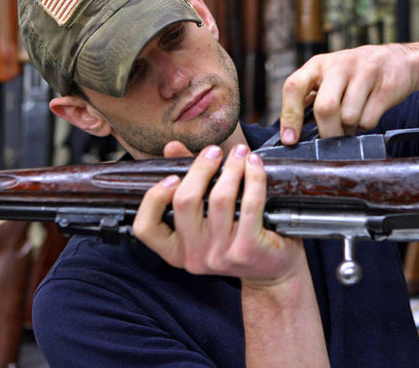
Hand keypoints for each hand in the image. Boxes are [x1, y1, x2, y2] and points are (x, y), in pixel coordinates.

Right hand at [132, 144, 306, 285]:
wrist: (274, 269)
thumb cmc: (236, 237)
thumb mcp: (207, 217)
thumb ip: (188, 181)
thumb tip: (171, 148)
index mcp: (176, 251)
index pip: (145, 227)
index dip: (154, 197)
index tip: (173, 176)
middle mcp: (194, 257)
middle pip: (185, 201)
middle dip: (200, 168)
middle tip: (214, 152)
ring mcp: (221, 256)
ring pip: (220, 199)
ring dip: (232, 167)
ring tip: (239, 153)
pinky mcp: (249, 250)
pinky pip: (250, 205)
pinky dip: (254, 178)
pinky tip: (255, 164)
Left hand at [279, 45, 418, 142]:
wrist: (397, 60)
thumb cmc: (354, 74)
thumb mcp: (327, 77)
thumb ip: (309, 98)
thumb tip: (290, 131)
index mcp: (317, 65)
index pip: (294, 87)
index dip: (289, 115)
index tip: (289, 140)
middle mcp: (338, 65)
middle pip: (325, 108)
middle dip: (327, 132)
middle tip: (329, 141)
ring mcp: (364, 73)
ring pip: (348, 117)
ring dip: (348, 128)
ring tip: (351, 121)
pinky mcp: (385, 86)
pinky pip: (368, 120)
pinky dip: (364, 126)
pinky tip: (367, 114)